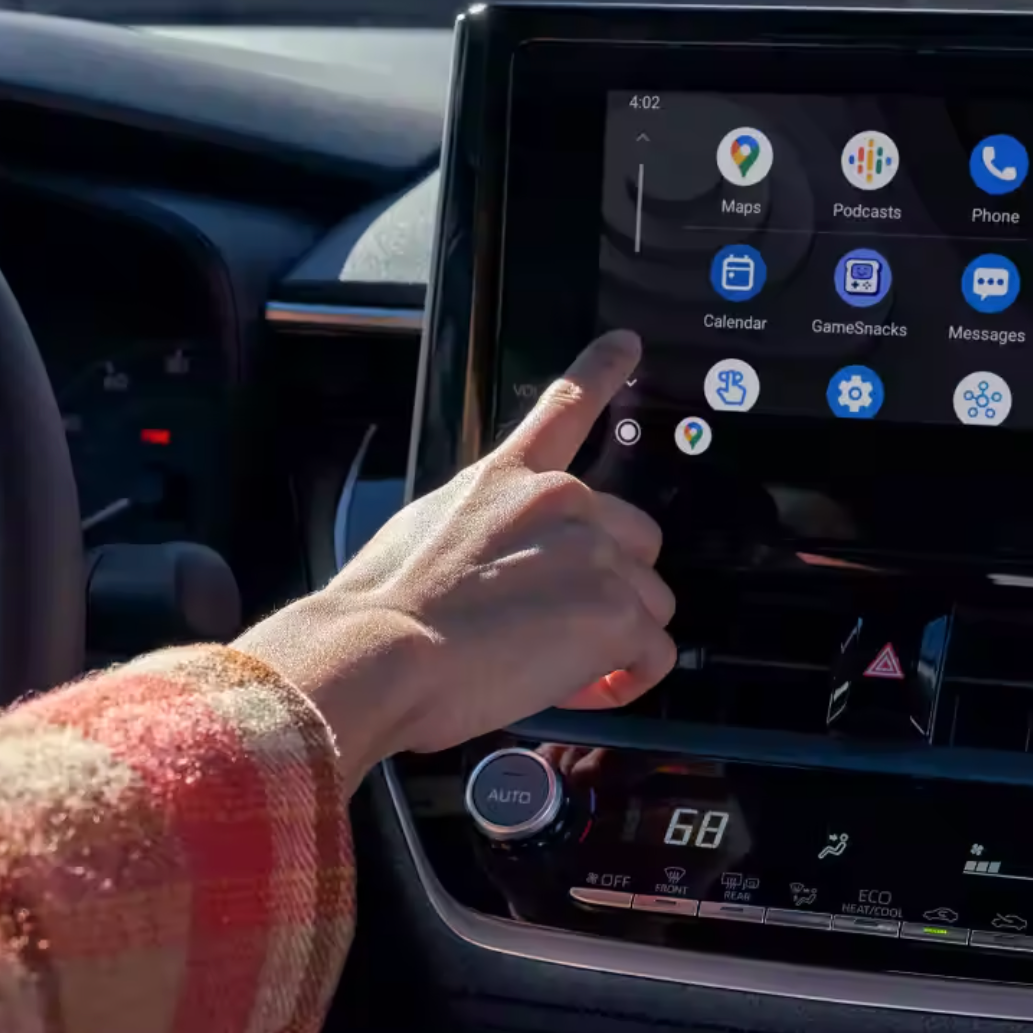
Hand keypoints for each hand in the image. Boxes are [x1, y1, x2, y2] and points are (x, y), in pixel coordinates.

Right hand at [236, 329, 675, 784]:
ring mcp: (596, 553)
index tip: (626, 344)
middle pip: (633, 541)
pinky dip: (625, 679)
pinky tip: (587, 689)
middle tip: (553, 632)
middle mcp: (563, 501)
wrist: (380, 650)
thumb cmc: (383, 609)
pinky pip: (652, 653)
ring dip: (614, 639)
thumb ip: (482, 529)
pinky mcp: (616, 612)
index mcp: (508, 477)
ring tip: (554, 669)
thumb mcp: (422, 533)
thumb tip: (496, 567)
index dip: (602, 370)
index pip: (566, 406)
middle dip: (608, 588)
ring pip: (648, 602)